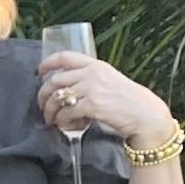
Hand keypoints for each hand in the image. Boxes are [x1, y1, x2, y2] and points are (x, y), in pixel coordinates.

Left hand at [36, 48, 171, 150]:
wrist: (145, 114)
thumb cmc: (129, 101)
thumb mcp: (109, 81)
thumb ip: (90, 80)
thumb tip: (66, 89)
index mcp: (96, 65)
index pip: (65, 57)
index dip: (47, 63)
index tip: (39, 71)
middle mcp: (92, 73)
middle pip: (55, 81)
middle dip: (43, 96)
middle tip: (43, 107)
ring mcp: (92, 88)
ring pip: (57, 98)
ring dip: (50, 112)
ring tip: (52, 120)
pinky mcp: (92, 105)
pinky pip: (66, 113)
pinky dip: (62, 121)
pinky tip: (66, 126)